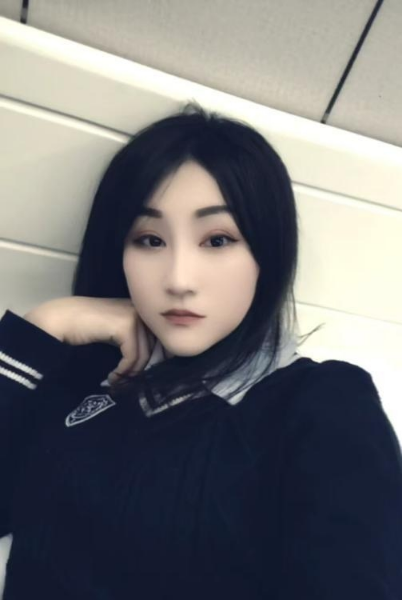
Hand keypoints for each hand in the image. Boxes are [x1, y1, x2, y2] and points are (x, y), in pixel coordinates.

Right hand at [24, 297, 155, 382]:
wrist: (62, 319)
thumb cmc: (87, 328)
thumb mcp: (117, 333)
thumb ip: (136, 342)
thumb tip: (157, 362)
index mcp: (142, 311)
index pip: (160, 341)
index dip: (154, 361)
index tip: (139, 376)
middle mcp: (141, 311)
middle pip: (154, 349)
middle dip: (141, 369)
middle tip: (126, 382)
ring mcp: (134, 316)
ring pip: (144, 355)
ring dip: (131, 373)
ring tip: (117, 381)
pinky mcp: (125, 326)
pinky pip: (132, 356)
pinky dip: (123, 371)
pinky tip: (112, 377)